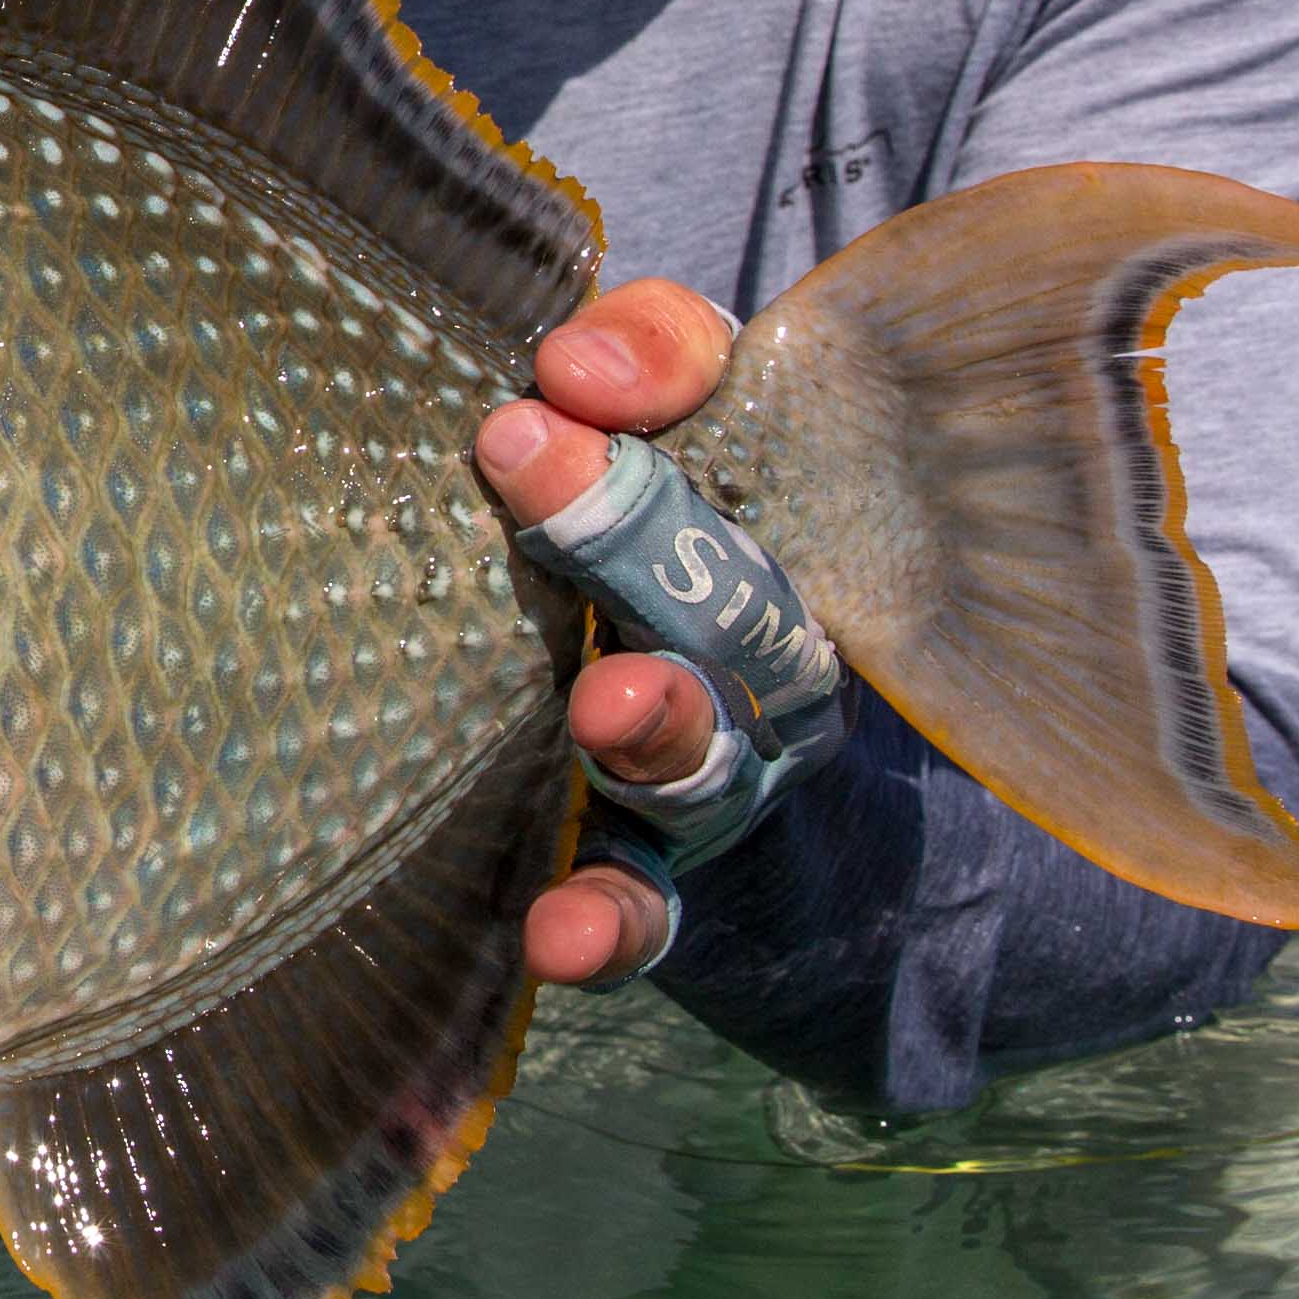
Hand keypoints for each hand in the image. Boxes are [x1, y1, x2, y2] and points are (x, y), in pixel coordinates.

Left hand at [474, 275, 741, 988]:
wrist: (711, 680)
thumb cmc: (658, 511)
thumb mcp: (671, 405)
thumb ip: (642, 356)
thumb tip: (576, 368)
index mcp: (768, 513)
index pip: (737, 434)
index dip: (654, 394)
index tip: (543, 390)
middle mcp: (766, 650)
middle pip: (726, 603)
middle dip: (632, 538)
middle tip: (530, 469)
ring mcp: (720, 766)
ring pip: (704, 758)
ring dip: (660, 730)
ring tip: (606, 707)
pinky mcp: (659, 864)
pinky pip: (650, 903)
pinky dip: (614, 923)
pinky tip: (557, 942)